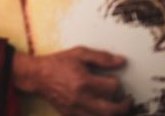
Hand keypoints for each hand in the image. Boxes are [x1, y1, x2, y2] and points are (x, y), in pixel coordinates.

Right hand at [13, 46, 130, 115]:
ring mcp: (76, 109)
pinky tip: (100, 110)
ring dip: (114, 113)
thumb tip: (121, 61)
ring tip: (116, 107)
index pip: (112, 87)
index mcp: (84, 81)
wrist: (37, 75)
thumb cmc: (58, 63)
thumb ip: (101, 57)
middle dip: (124, 105)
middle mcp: (81, 98)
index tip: (114, 80)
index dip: (117, 83)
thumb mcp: (79, 54)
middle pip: (112, 110)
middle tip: (127, 100)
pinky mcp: (71, 115)